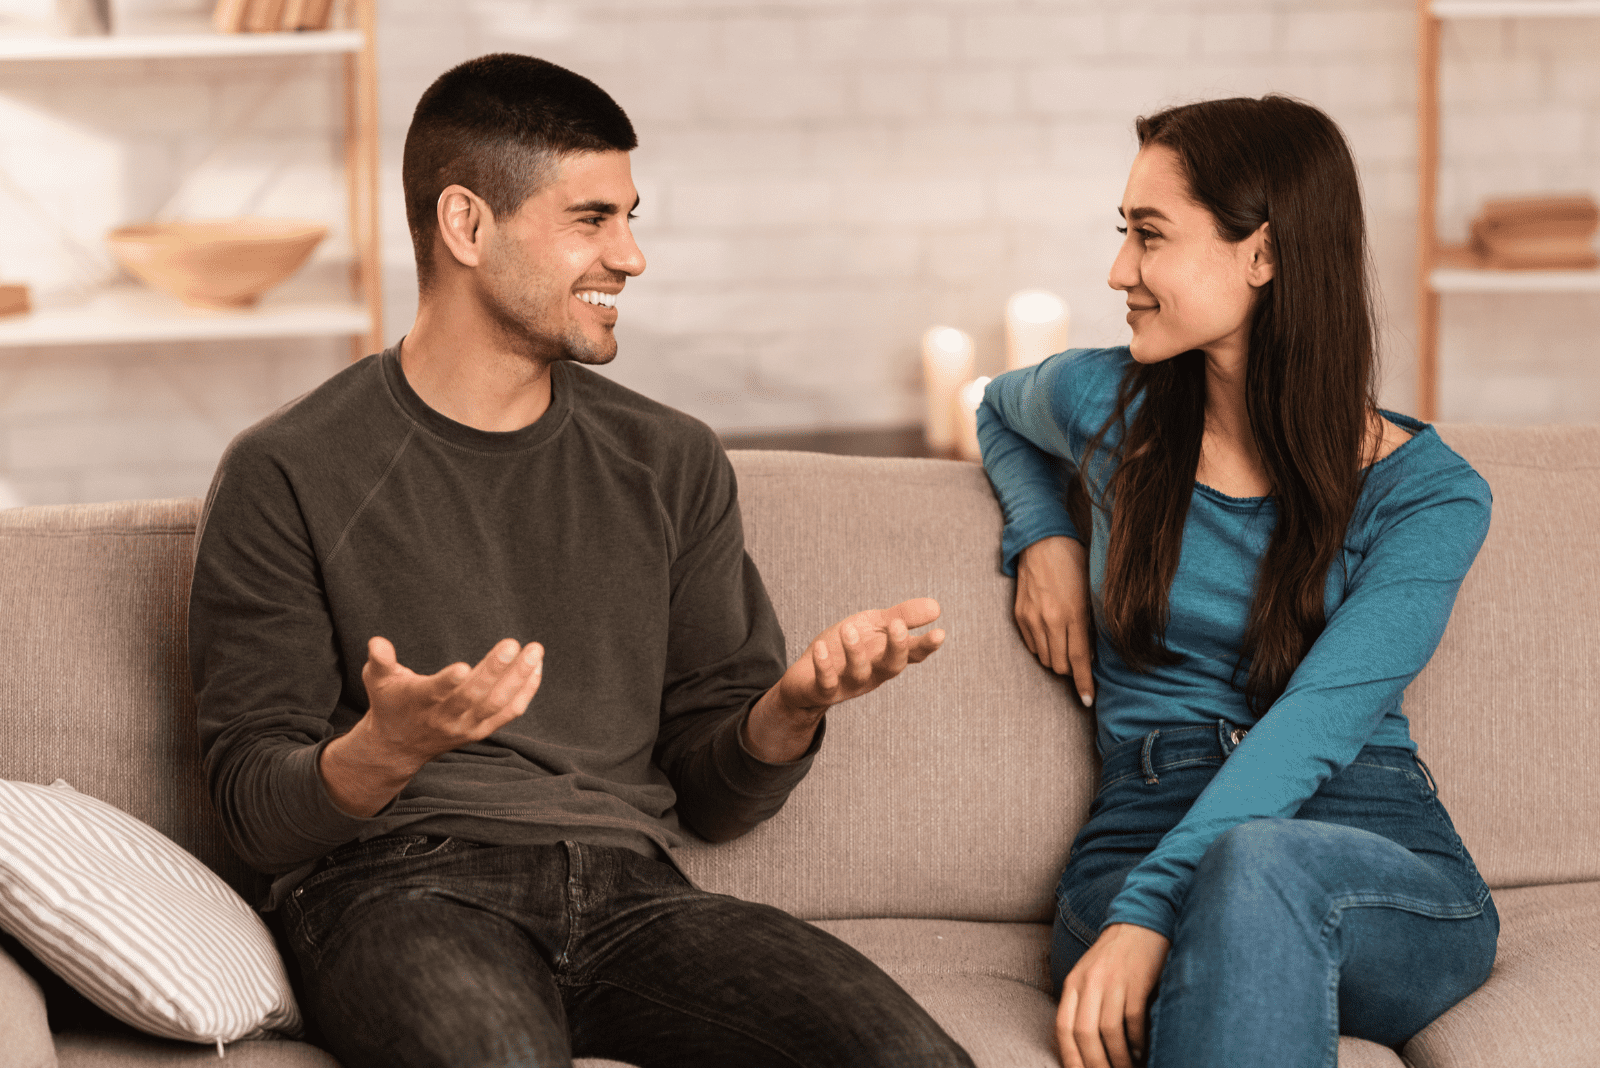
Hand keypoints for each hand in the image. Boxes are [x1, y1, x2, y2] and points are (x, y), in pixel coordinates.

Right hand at [320, 636, 544, 815]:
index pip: (435, 693)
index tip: (464, 666)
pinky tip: (536, 667)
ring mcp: (466, 726)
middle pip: (473, 697)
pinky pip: (509, 712)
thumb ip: (380, 661)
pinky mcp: (481, 731)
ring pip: (497, 704)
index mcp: (418, 702)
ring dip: (519, 678)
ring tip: (535, 651)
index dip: (447, 682)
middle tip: (511, 644)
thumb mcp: (377, 680)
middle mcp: (444, 718)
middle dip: (494, 671)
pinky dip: (526, 691)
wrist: (399, 746)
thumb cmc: (391, 702)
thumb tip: (376, 642)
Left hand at [744, 598, 944, 761]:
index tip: (940, 633)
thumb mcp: (874, 627)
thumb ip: (902, 617)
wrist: (807, 679)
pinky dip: (824, 666)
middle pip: (892, 666)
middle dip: (896, 647)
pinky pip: (826, 682)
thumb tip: (937, 607)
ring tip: (848, 629)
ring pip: (859, 673)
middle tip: (897, 625)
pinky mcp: (824, 690)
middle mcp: (873, 673)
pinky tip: (821, 647)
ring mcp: (849, 683)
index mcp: (887, 656)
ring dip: (855, 652)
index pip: (912, 653)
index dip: (926, 645)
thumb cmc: (845, 649)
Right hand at [1016, 536, 1095, 706]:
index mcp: (1074, 614)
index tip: (1087, 699)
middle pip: (1061, 665)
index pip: (1080, 661)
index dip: (1084, 683)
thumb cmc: (1073, 563)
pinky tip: (1051, 633)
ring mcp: (1032, 619)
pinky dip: (1043, 647)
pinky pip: (1032, 645)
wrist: (1041, 542)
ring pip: (1045, 658)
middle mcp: (1051, 620)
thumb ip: (1091, 624)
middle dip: (1072, 669)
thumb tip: (1091, 654)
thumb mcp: (1091, 592)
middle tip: (1079, 660)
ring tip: (1065, 644)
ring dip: (1057, 658)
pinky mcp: (1019, 616)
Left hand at [1056, 923, 1169, 1067]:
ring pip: (1109, 1030)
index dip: (1069, 1056)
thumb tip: (1083, 1046)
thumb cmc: (1115, 956)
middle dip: (1095, 1063)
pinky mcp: (1137, 980)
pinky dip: (1137, 1041)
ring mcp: (1113, 980)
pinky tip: (1141, 1051)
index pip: (1063, 1027)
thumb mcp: (1088, 975)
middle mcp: (1089, 981)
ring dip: (1119, 1057)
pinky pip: (1133, 1019)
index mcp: (1073, 982)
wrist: (1141, 921)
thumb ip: (1082, 1003)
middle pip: (1084, 1033)